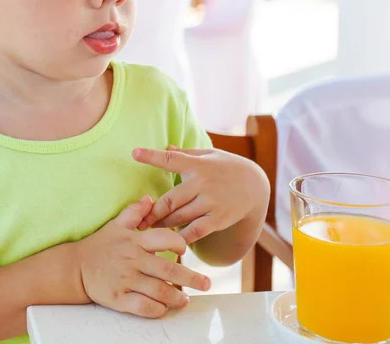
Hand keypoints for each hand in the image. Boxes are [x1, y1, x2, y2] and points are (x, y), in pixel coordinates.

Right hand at [75, 196, 210, 317]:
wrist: (75, 267)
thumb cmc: (100, 245)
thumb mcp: (116, 224)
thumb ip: (135, 212)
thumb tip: (150, 199)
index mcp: (135, 241)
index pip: (164, 239)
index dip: (179, 244)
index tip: (185, 248)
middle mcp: (133, 260)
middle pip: (168, 270)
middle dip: (191, 278)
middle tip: (205, 283)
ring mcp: (126, 281)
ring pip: (159, 291)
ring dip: (177, 297)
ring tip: (186, 299)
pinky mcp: (119, 299)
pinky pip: (143, 307)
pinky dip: (157, 309)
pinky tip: (165, 308)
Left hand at [133, 147, 264, 244]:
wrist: (255, 186)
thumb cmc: (227, 166)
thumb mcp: (209, 155)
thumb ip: (185, 154)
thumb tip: (165, 147)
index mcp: (197, 165)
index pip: (170, 159)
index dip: (151, 156)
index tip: (134, 153)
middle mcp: (202, 183)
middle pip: (169, 200)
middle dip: (151, 211)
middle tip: (137, 219)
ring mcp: (210, 202)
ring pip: (178, 218)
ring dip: (161, 225)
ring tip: (148, 230)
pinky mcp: (217, 219)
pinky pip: (194, 232)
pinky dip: (180, 238)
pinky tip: (170, 242)